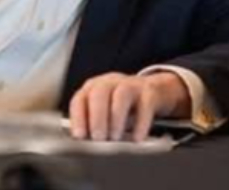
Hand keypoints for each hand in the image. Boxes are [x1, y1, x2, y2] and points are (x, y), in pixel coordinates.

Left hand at [68, 71, 189, 142]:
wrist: (150, 92)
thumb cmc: (118, 108)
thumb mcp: (102, 113)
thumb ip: (92, 126)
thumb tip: (85, 146)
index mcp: (93, 88)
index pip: (80, 99)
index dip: (78, 117)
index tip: (80, 136)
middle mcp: (110, 82)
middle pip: (100, 93)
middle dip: (97, 117)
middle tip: (98, 138)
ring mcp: (131, 84)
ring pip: (122, 94)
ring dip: (116, 117)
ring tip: (115, 137)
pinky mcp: (150, 91)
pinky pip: (145, 105)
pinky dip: (141, 123)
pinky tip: (137, 138)